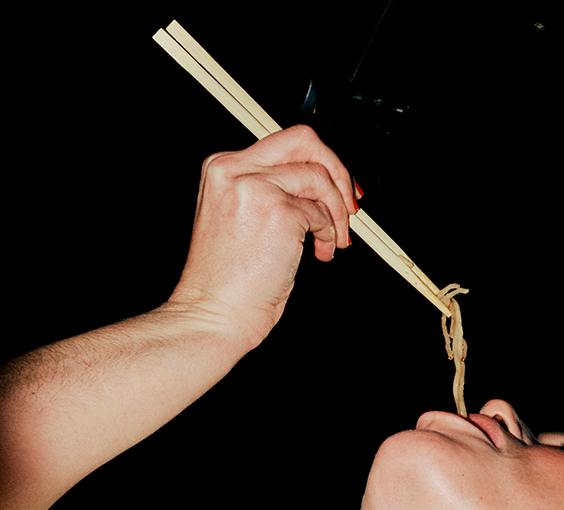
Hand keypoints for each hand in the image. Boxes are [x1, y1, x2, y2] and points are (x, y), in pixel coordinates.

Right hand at [166, 124, 356, 348]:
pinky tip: (319, 253)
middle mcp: (235, 170)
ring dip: (337, 213)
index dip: (319, 162)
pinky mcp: (279, 212)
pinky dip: (328, 235)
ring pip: (320, 178)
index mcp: (222, 167)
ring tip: (333, 240)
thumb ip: (269, 191)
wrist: (214, 314)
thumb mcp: (238, 219)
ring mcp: (257, 188)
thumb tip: (315, 185)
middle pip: (305, 141)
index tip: (338, 186)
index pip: (284, 143)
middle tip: (349, 203)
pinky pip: (321, 213)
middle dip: (338, 170)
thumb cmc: (226, 281)